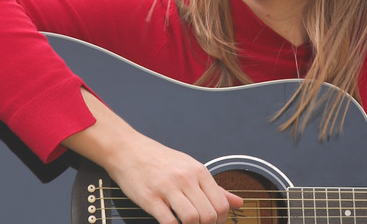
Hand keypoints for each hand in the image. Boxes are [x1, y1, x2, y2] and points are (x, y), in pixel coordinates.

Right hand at [104, 131, 242, 223]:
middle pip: (208, 215)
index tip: (212, 223)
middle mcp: (185, 178)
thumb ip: (214, 187)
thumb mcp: (189, 167)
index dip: (220, 221)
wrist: (127, 149)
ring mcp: (167, 187)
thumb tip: (238, 202)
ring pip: (192, 220)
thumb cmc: (158, 159)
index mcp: (198, 171)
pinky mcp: (149, 197)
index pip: (221, 204)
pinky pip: (169, 222)